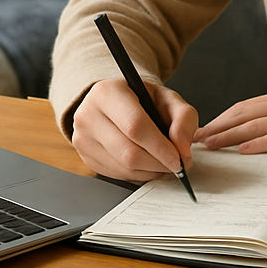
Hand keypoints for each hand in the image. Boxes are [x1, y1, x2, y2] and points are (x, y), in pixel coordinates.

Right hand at [71, 76, 198, 182]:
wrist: (116, 103)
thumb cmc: (142, 99)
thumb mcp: (167, 98)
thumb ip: (183, 118)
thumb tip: (183, 147)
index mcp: (108, 93)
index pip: (135, 126)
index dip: (160, 147)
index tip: (179, 159)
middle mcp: (89, 115)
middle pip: (128, 152)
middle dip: (159, 163)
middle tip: (178, 164)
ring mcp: (83, 139)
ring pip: (124, 167)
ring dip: (152, 171)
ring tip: (165, 161)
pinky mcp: (86, 158)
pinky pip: (118, 175)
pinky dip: (140, 174)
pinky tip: (149, 163)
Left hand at [192, 86, 266, 157]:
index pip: (246, 105)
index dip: (223, 117)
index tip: (205, 128)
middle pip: (242, 113)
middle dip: (216, 126)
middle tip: (195, 138)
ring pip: (253, 125)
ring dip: (227, 136)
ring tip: (208, 145)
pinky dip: (256, 144)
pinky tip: (241, 151)